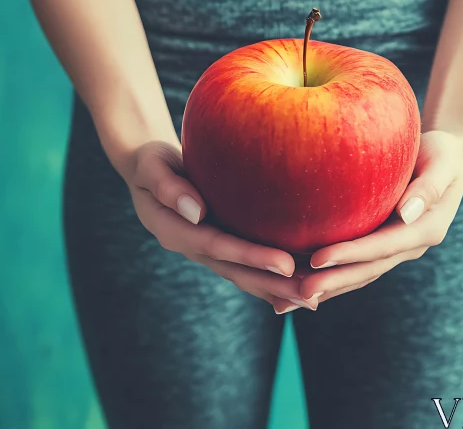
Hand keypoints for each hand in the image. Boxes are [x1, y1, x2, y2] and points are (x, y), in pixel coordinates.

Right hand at [126, 141, 318, 312]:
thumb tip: (196, 212)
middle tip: (310, 297)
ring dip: (277, 289)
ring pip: (244, 275)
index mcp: (175, 231)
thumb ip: (168, 187)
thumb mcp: (151, 167)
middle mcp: (193, 248)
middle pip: (237, 271)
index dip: (252, 257)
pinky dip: (270, 279)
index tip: (285, 265)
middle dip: (274, 285)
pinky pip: (246, 267)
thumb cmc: (151, 162)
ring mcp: (207, 251)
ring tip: (313, 301)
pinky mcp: (219, 246)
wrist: (149, 171)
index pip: (218, 247)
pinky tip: (298, 287)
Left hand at [297, 129, 462, 303]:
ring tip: (290, 300)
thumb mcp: (441, 163)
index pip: (383, 246)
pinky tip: (298, 287)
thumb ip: (428, 188)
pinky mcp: (381, 246)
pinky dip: (329, 278)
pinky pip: (353, 266)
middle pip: (367, 269)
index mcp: (426, 229)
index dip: (351, 255)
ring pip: (358, 275)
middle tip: (298, 292)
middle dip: (333, 281)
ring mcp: (395, 250)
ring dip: (327, 288)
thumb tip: (407, 214)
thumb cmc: (441, 152)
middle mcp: (410, 246)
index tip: (318, 259)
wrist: (445, 158)